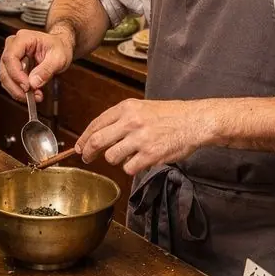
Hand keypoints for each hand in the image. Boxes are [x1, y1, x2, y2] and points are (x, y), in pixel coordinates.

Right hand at [0, 26, 73, 101]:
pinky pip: (10, 82)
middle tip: (32, 95)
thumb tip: (33, 83)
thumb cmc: (59, 47)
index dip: (16, 74)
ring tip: (35, 95)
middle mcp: (13, 46)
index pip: (10, 57)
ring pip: (5, 78)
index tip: (27, 86)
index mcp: (23, 39)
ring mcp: (11, 57)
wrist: (60, 47)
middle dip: (17, 87)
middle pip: (5, 70)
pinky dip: (19, 91)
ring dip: (18, 91)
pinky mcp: (12, 67)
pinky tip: (32, 93)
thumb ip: (46, 70)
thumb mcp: (58, 58)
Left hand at [76, 98, 214, 176]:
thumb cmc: (171, 115)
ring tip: (127, 156)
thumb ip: (122, 118)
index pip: (96, 124)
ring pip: (112, 157)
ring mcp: (140, 139)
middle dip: (88, 152)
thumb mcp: (143, 107)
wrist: (195, 121)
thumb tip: (100, 134)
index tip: (79, 147)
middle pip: (97, 141)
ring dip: (115, 160)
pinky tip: (140, 161)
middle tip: (87, 158)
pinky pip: (129, 168)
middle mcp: (131, 122)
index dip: (84, 138)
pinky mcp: (150, 155)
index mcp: (127, 108)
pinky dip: (132, 168)